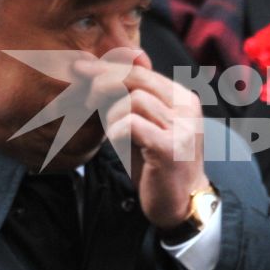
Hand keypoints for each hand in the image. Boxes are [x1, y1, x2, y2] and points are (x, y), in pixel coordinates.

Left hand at [101, 51, 208, 227]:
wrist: (179, 204)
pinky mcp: (170, 148)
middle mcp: (187, 108)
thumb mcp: (144, 124)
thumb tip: (110, 65)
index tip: (82, 67)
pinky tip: (119, 144)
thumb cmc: (155, 164)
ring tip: (114, 134)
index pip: (142, 70)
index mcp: (183, 98)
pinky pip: (131, 124)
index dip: (109, 67)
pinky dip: (116, 132)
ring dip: (113, 116)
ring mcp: (182, 127)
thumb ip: (133, 97)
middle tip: (87, 98)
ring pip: (133, 100)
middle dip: (104, 82)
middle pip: (137, 78)